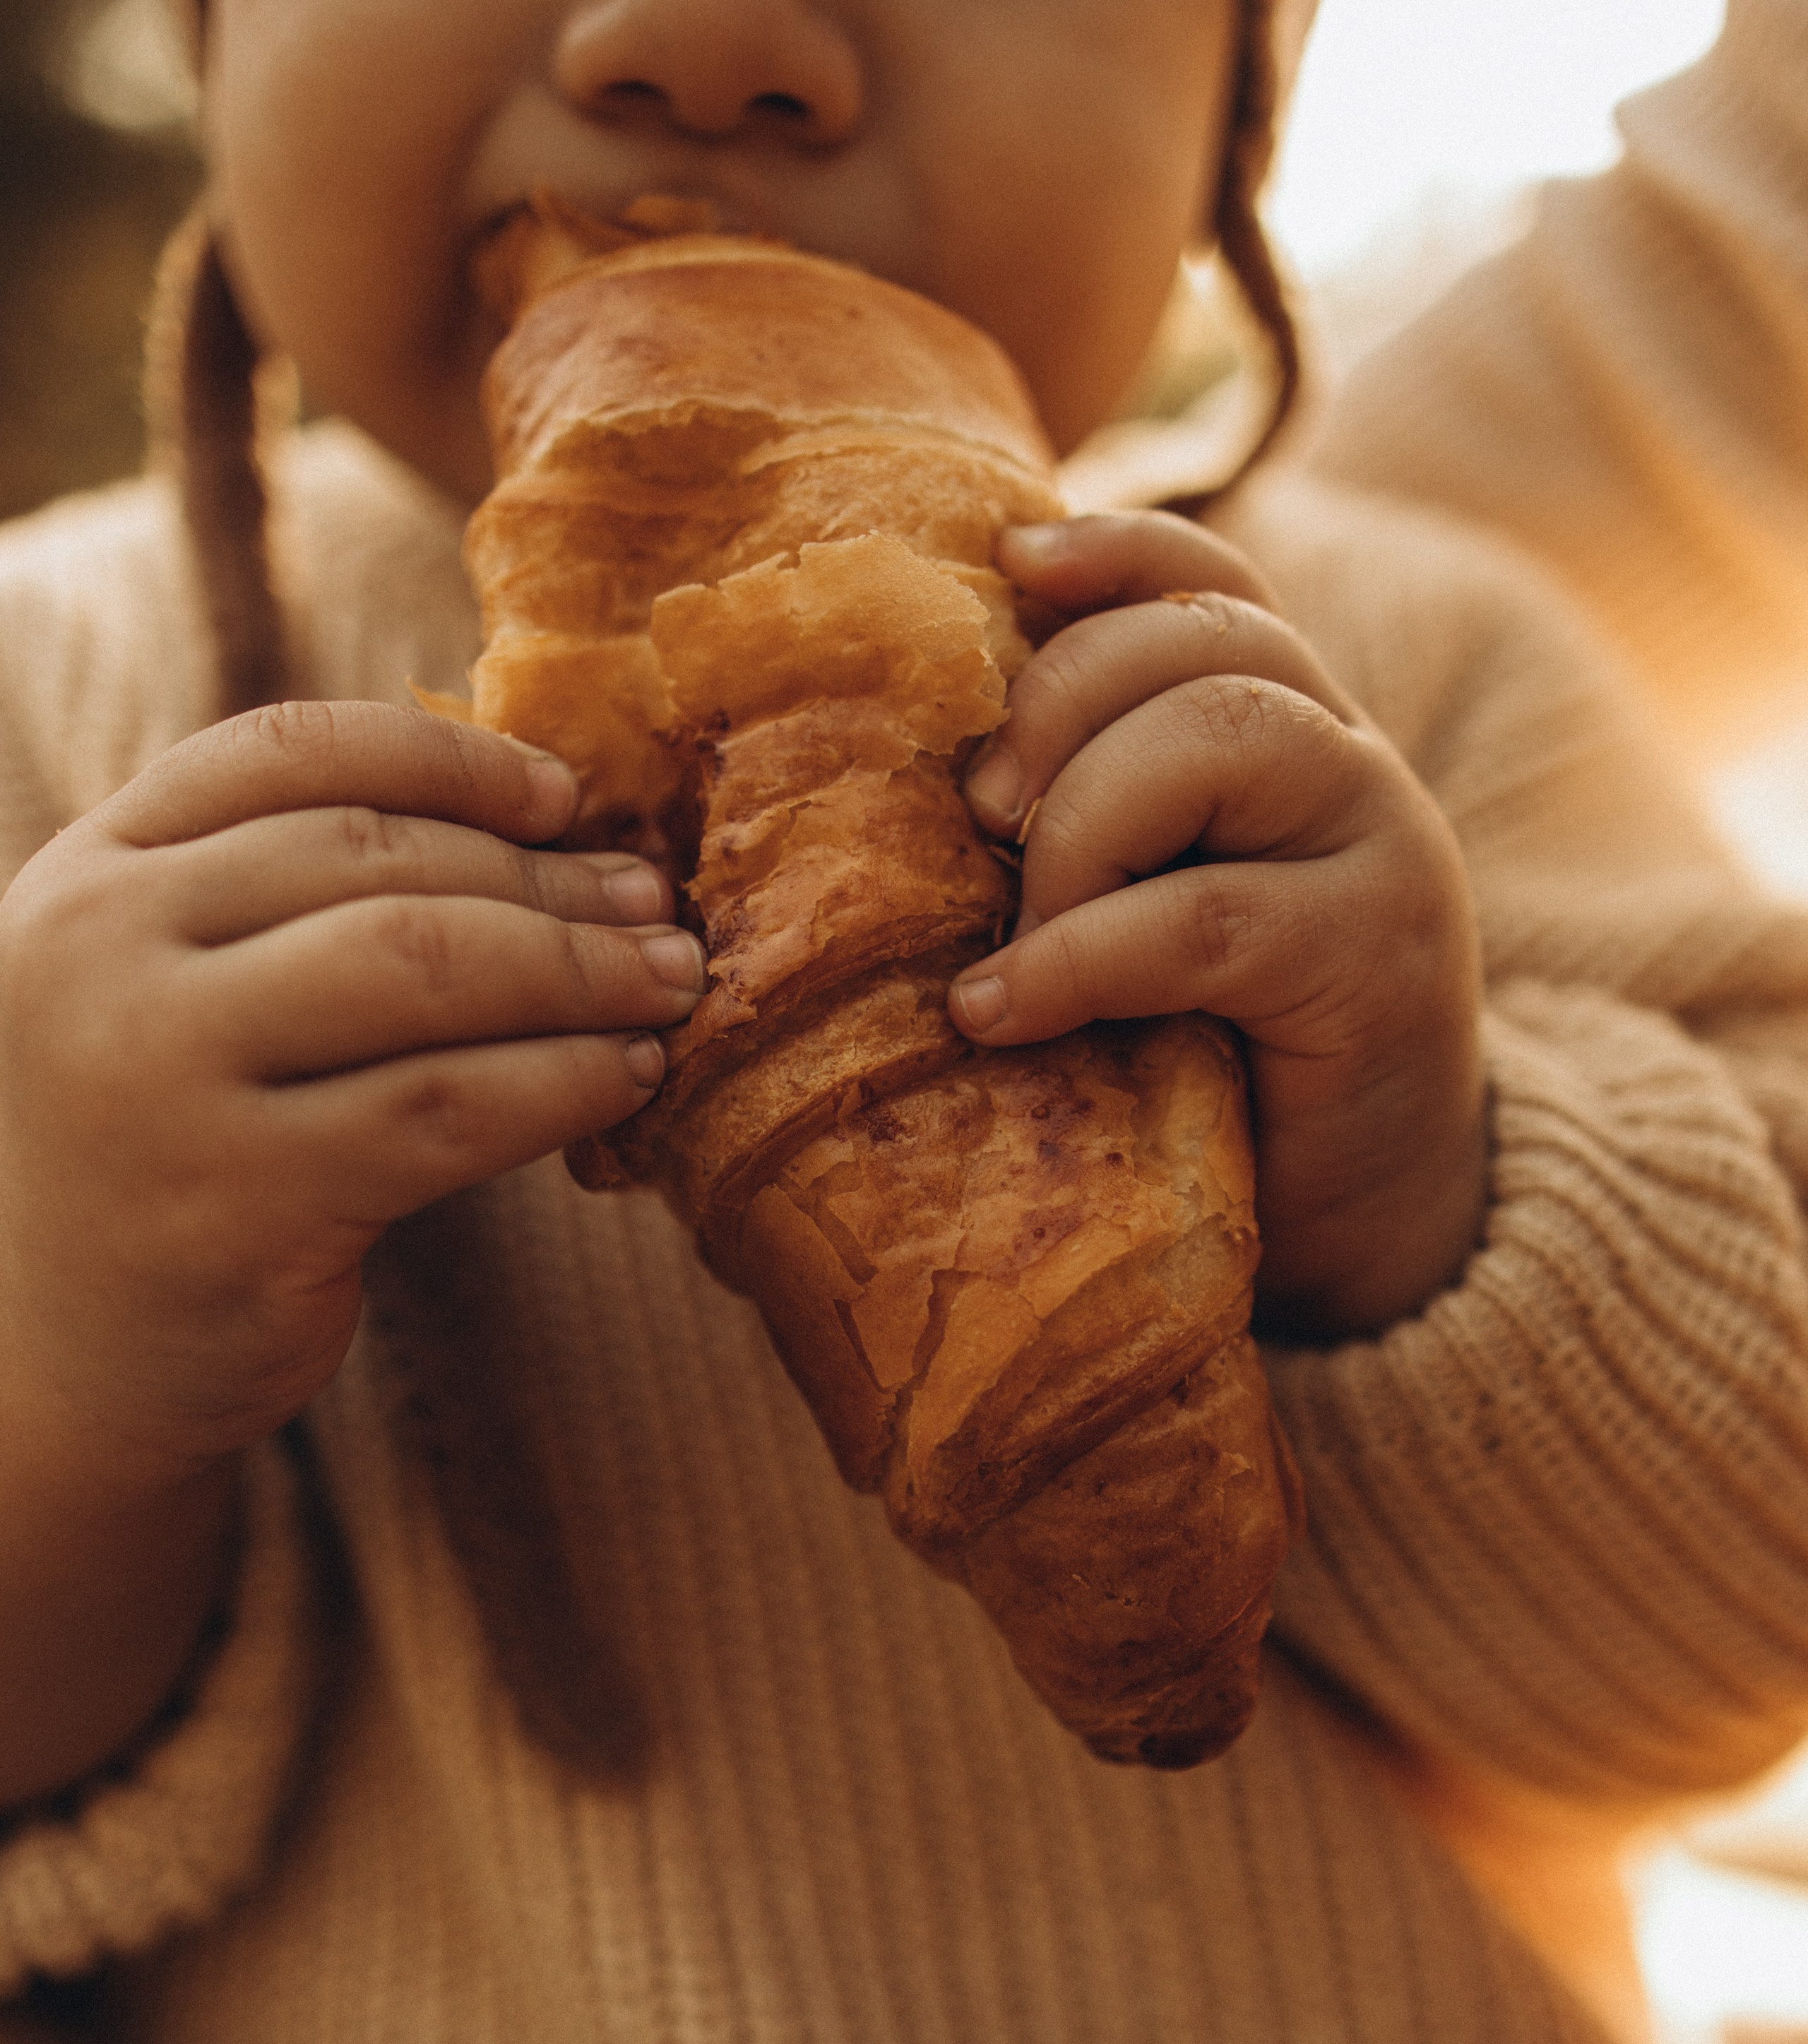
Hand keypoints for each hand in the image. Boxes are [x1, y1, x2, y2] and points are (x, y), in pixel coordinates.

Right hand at [0, 701, 705, 1477]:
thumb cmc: (158, 1152)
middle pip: (379, 862)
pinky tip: (623, 1079)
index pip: (289, 754)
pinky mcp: (241, 1204)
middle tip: (656, 904)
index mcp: (91, 874)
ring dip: (578, 974)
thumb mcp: (169, 989)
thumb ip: (280, 899)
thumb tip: (547, 829)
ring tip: (668, 983)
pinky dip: (560, 1085)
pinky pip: (449, 1112)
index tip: (567, 796)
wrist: (58, 1359)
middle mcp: (104, 956)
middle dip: (545, 879)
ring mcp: (162, 1081)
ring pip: (427, 972)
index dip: (448, 759)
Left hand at [954, 514, 1484, 1341]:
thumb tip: (931, 791)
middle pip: (1201, 640)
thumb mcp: (1149, 923)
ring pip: (1218, 739)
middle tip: (976, 817)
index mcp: (1290, 733)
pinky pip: (1207, 916)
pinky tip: (1001, 1009)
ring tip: (1007, 934)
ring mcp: (1380, 851)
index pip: (1213, 587)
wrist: (1365, 1222)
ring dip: (1079, 825)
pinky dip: (1082, 957)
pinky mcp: (1378, 961)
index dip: (1115, 553)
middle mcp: (1349, 764)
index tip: (1004, 563)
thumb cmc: (1225, 1071)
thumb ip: (1095, 836)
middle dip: (1058, 703)